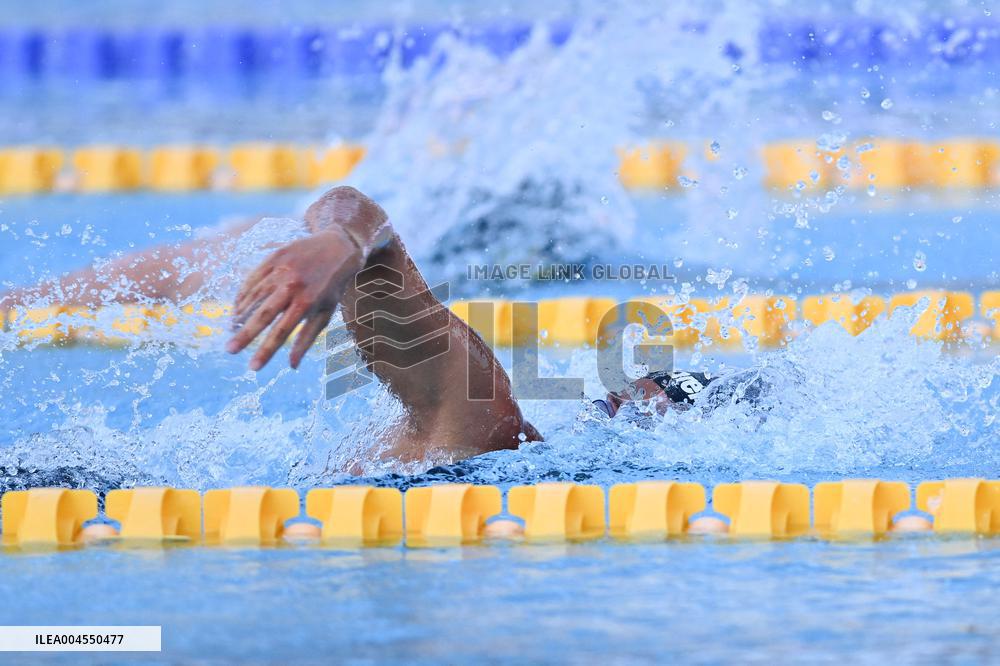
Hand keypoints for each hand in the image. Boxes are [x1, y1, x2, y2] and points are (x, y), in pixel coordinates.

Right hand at [226, 229, 364, 369]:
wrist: (337, 248)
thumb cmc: (331, 288)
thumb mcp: (325, 313)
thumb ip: (307, 339)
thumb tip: (292, 366)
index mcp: (307, 302)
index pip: (281, 332)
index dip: (265, 351)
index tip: (252, 368)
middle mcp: (292, 286)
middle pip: (263, 315)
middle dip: (245, 335)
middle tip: (229, 350)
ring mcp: (281, 270)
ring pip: (254, 296)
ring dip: (241, 314)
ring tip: (231, 330)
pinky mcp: (273, 257)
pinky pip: (253, 279)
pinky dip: (243, 295)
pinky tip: (237, 308)